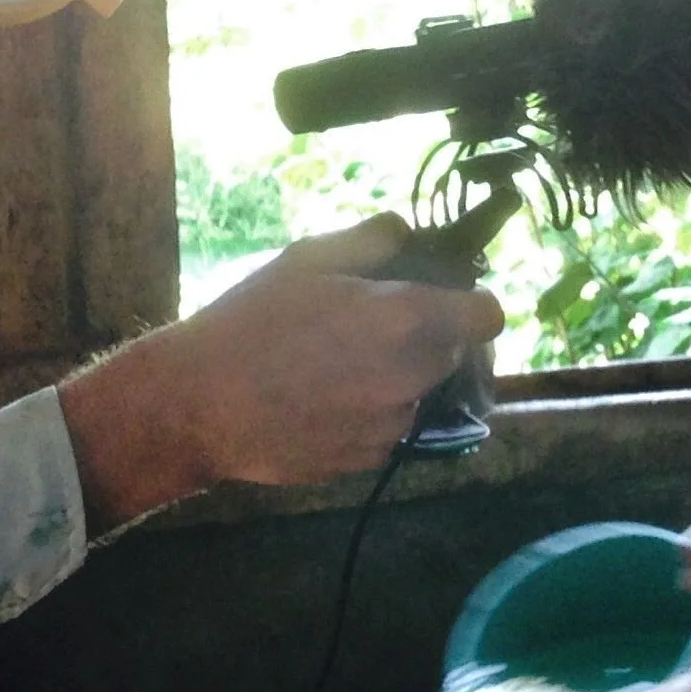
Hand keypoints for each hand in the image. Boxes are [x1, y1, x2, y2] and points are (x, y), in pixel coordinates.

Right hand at [59, 216, 503, 529]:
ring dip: (400, 375)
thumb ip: (373, 240)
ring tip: (340, 363)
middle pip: (454, 353)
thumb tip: (410, 232)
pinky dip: (374, 411)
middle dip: (430, 335)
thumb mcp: (308, 258)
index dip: (473, 302)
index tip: (445, 294)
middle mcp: (412, 376)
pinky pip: (392, 427)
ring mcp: (393, 425)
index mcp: (406, 319)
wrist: (201, 405)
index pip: (489, 316)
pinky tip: (325, 398)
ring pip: (421, 391)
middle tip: (376, 321)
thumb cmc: (252, 321)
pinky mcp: (369, 459)